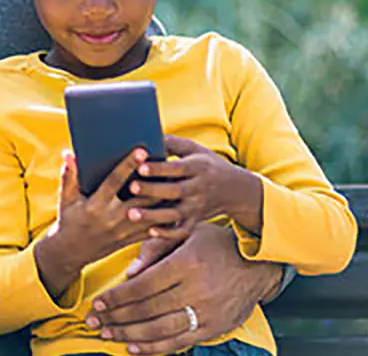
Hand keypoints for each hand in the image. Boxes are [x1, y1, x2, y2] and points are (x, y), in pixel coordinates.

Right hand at [35, 149, 190, 298]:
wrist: (72, 252)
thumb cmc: (69, 220)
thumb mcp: (65, 198)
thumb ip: (69, 176)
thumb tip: (69, 153)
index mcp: (96, 206)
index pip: (115, 181)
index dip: (128, 165)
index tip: (141, 150)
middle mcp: (113, 219)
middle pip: (141, 198)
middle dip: (155, 181)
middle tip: (169, 162)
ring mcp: (125, 231)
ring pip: (152, 213)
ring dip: (165, 198)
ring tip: (177, 179)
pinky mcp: (132, 239)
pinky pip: (154, 229)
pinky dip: (166, 217)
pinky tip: (176, 202)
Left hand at [85, 222, 282, 354]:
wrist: (259, 267)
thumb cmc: (217, 244)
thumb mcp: (187, 233)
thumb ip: (155, 248)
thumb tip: (129, 274)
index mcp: (187, 264)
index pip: (142, 286)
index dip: (116, 298)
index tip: (97, 303)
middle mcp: (197, 291)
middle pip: (146, 310)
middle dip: (115, 318)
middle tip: (94, 321)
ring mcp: (206, 313)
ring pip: (159, 330)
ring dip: (129, 335)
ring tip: (108, 334)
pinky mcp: (213, 329)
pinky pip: (178, 343)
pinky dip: (153, 348)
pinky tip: (133, 347)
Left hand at [128, 135, 262, 234]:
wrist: (235, 190)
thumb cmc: (207, 164)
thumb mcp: (195, 149)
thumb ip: (172, 142)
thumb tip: (149, 133)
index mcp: (198, 167)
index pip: (178, 168)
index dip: (159, 168)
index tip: (140, 166)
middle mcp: (199, 188)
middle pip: (175, 191)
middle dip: (152, 190)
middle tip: (131, 187)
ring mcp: (197, 207)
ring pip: (175, 214)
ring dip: (153, 215)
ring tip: (132, 214)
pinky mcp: (195, 221)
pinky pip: (182, 231)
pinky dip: (167, 234)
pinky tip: (150, 232)